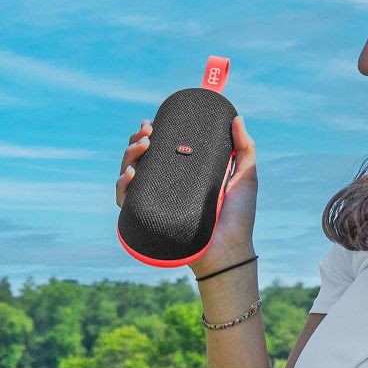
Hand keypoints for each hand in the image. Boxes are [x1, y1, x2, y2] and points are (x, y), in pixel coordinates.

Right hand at [115, 113, 259, 278]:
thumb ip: (244, 148)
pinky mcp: (148, 220)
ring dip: (128, 156)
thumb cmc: (239, 216)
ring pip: (128, 176)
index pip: (159, 151)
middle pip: (139, 160)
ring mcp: (155, 204)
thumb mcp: (245, 176)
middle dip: (136, 141)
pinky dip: (122, 186)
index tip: (151, 122)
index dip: (149, 135)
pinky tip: (130, 174)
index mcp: (183, 176)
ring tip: (143, 145)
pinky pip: (125, 202)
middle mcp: (165, 188)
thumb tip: (237, 118)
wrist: (232, 249)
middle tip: (147, 132)